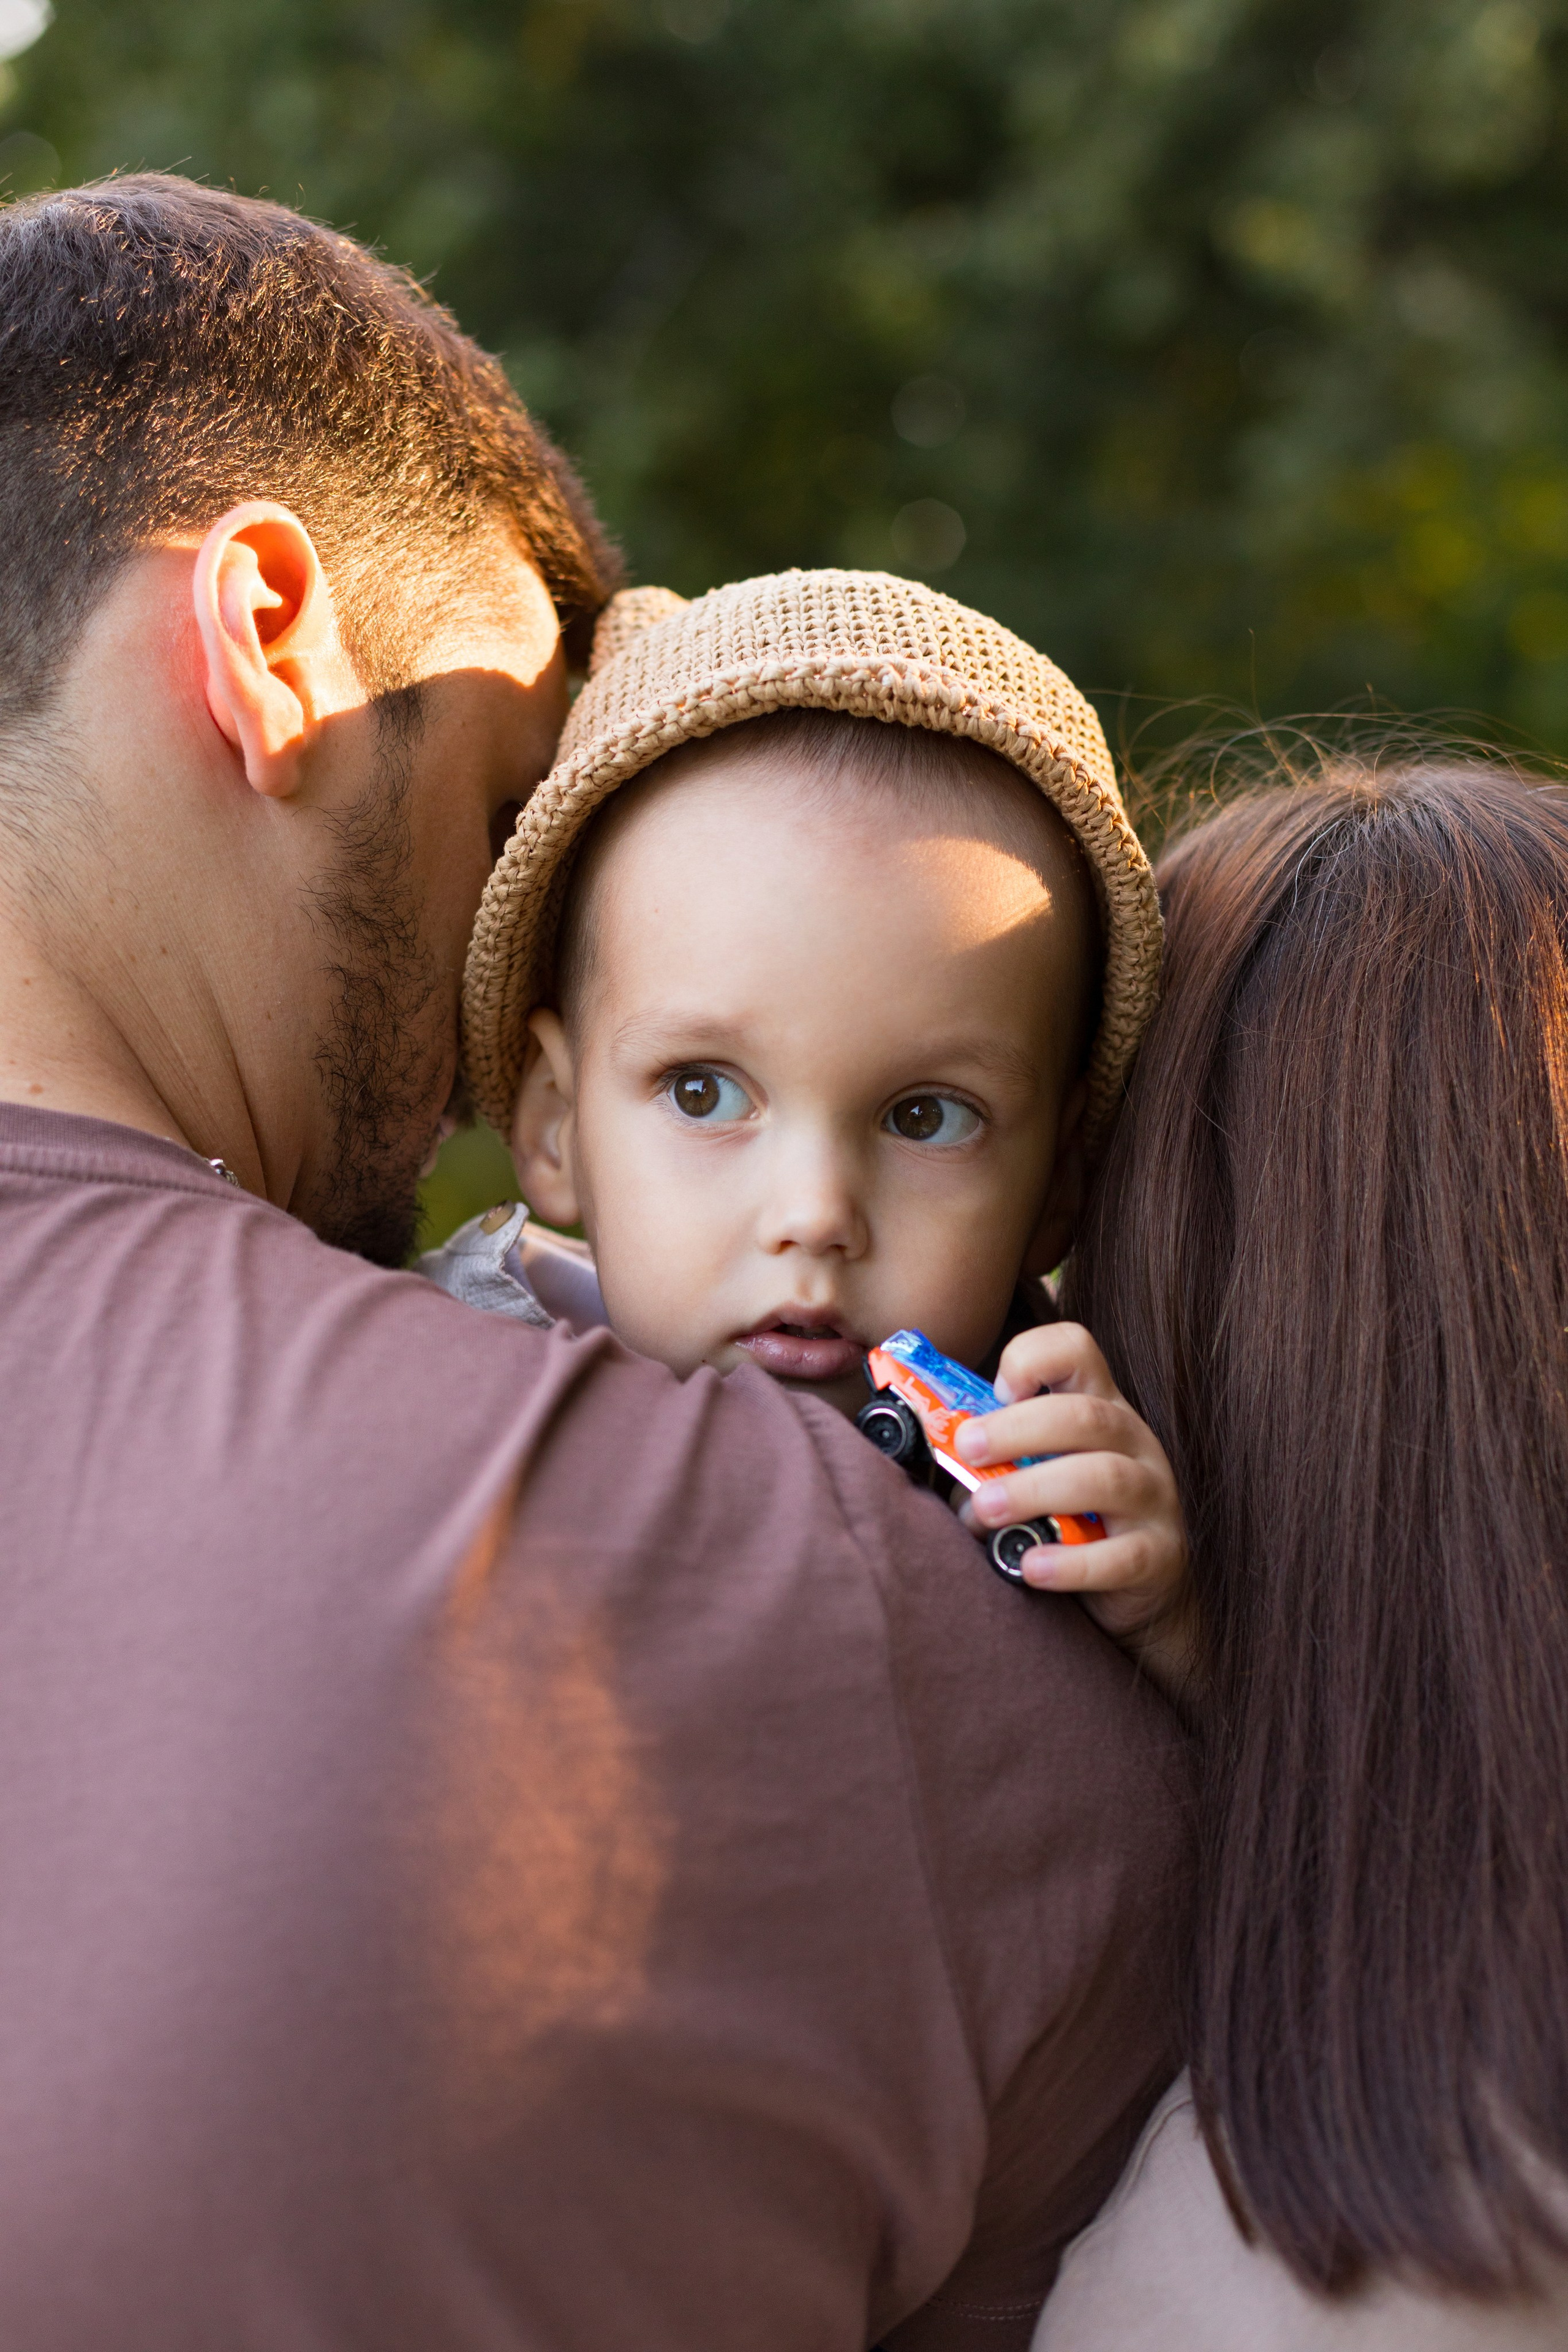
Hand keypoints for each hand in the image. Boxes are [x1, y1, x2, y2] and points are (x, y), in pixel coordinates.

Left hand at [952, 1322, 1195, 1705]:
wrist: (1135, 1594)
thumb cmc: (1067, 1521)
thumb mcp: (1029, 1474)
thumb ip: (989, 1460)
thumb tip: (926, 1446)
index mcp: (1097, 1408)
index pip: (1077, 1351)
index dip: (1033, 1358)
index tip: (995, 1390)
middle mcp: (1133, 1443)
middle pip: (1085, 1415)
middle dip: (1018, 1428)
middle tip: (967, 1449)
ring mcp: (1154, 1497)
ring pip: (1105, 1477)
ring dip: (1035, 1490)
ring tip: (985, 1509)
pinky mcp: (1159, 1554)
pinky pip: (1122, 1555)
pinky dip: (1071, 1562)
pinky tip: (1030, 1567)